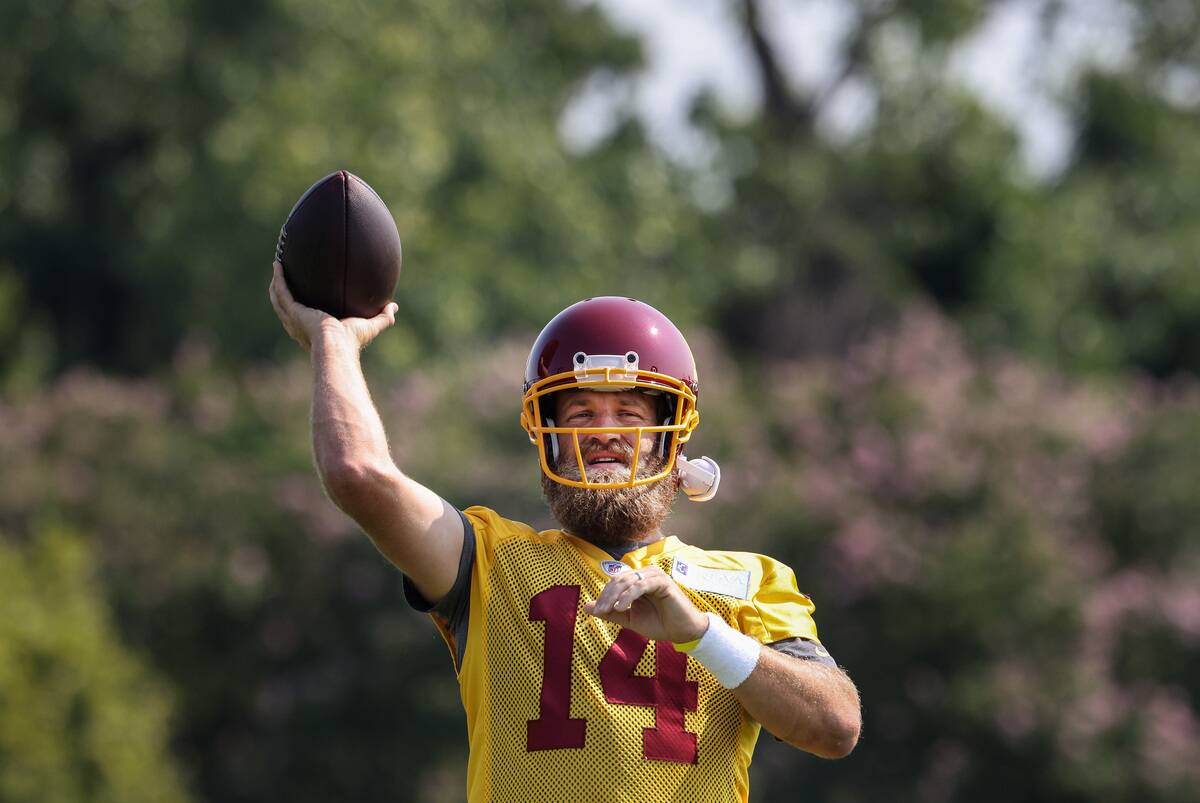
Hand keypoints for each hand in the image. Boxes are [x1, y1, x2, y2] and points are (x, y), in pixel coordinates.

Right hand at [268, 261, 397, 351]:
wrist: (338, 345)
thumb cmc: (352, 341)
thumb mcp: (370, 326)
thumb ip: (383, 317)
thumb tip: (394, 307)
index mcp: (315, 329)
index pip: (305, 317)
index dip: (302, 306)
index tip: (304, 293)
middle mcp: (300, 325)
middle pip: (286, 307)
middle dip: (283, 292)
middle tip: (284, 277)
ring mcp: (294, 319)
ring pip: (279, 299)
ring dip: (276, 284)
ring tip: (277, 268)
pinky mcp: (293, 311)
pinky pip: (282, 292)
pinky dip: (279, 278)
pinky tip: (278, 265)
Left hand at [585, 566, 709, 643]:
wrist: (682, 632)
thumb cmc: (659, 623)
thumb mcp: (629, 619)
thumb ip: (610, 612)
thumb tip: (587, 606)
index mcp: (637, 580)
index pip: (615, 582)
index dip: (604, 595)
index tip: (597, 611)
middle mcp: (645, 574)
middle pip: (618, 579)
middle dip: (607, 596)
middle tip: (600, 611)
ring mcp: (655, 576)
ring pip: (628, 581)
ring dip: (615, 596)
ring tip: (608, 610)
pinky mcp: (663, 582)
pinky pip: (641, 585)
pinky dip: (629, 596)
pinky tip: (622, 608)